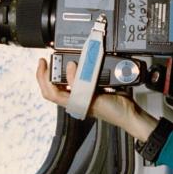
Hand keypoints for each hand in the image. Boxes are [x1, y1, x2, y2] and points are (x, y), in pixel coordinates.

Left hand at [36, 58, 156, 141]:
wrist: (128, 113)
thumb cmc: (113, 111)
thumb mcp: (92, 96)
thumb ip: (79, 83)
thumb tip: (70, 67)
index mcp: (73, 103)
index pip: (50, 92)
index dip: (44, 77)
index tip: (45, 62)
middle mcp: (75, 99)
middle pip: (52, 88)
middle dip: (45, 74)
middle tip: (46, 60)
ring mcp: (83, 95)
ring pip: (63, 84)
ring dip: (58, 72)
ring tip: (57, 61)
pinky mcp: (92, 89)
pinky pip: (78, 80)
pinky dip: (74, 72)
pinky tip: (77, 65)